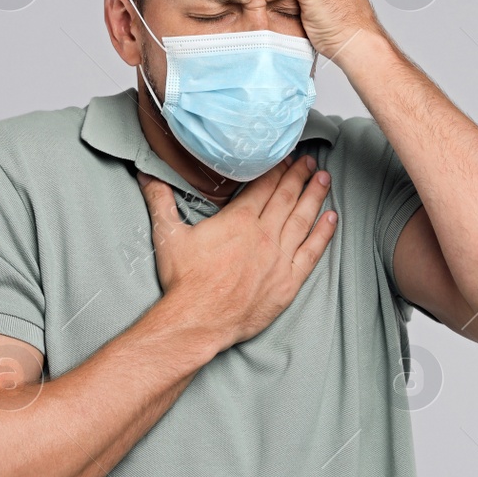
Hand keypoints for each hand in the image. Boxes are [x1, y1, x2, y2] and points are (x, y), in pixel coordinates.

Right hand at [136, 155, 336, 351]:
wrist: (199, 321)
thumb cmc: (184, 281)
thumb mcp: (168, 236)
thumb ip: (160, 202)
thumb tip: (146, 176)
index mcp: (240, 221)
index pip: (264, 186)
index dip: (277, 168)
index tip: (286, 156)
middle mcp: (264, 235)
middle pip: (287, 198)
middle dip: (299, 176)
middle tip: (309, 161)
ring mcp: (279, 259)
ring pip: (303, 220)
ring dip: (315, 196)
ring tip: (324, 179)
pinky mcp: (288, 282)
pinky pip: (312, 253)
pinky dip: (323, 234)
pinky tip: (332, 219)